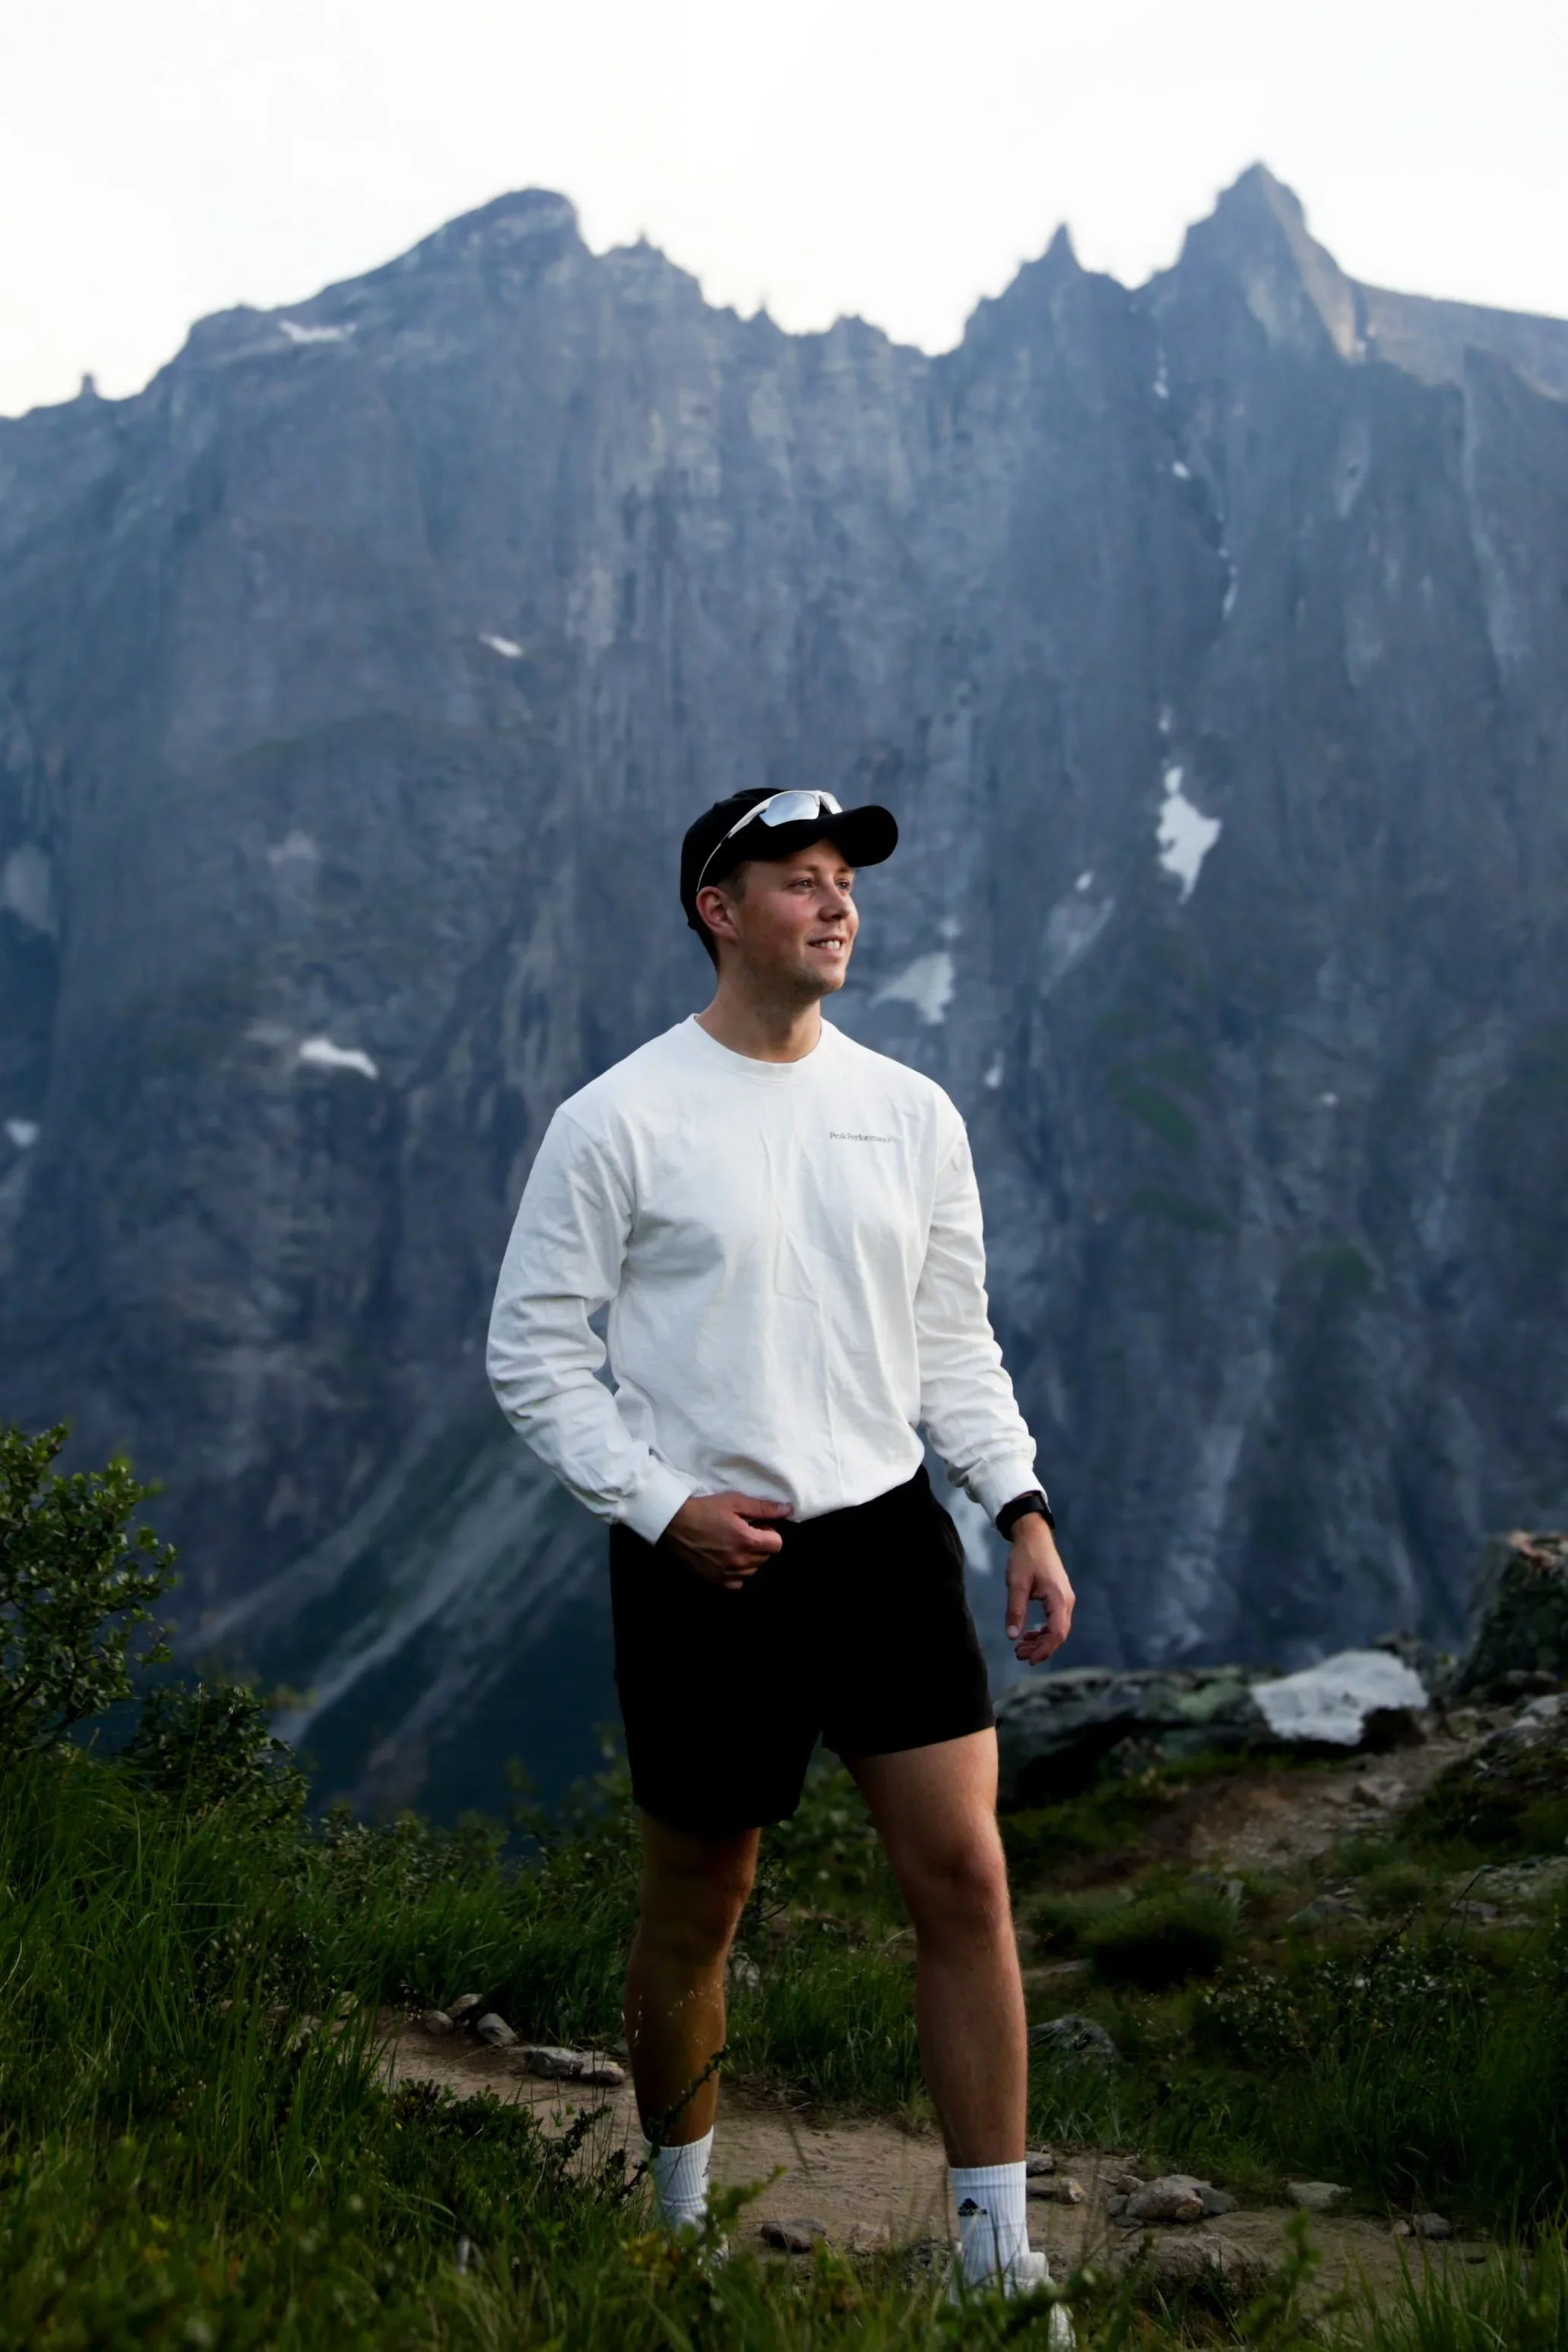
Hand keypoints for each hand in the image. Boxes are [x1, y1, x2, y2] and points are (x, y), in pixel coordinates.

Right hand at [664, 1491, 791, 1589]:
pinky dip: (737, 1572)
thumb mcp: (735, 1502)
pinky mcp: (715, 1579)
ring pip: (753, 1570)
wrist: (674, 1523)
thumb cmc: (705, 1509)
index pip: (777, 1544)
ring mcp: (727, 1572)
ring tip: (733, 1544)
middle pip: (765, 1557)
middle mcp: (739, 1561)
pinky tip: (727, 1559)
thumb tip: (787, 1510)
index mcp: (746, 1540)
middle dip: (760, 1544)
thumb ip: (763, 1508)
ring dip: (749, 1558)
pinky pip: (737, 1582)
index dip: (769, 1532)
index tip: (757, 1525)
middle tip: (743, 1531)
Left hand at [1005, 1515, 1074, 1663]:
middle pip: (1059, 1634)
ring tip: (1021, 1648)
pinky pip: (1055, 1620)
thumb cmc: (1025, 1557)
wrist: (1034, 1536)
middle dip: (1041, 1648)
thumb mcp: (1016, 1583)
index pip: (1057, 1632)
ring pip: (1058, 1628)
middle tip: (1019, 1655)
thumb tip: (1012, 1636)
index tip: (1029, 1659)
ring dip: (1041, 1641)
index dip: (1045, 1649)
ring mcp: (1064, 1599)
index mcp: (1059, 1598)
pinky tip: (1029, 1635)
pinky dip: (1043, 1631)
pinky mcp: (1059, 1597)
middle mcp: (1066, 1601)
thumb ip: (1015, 1610)